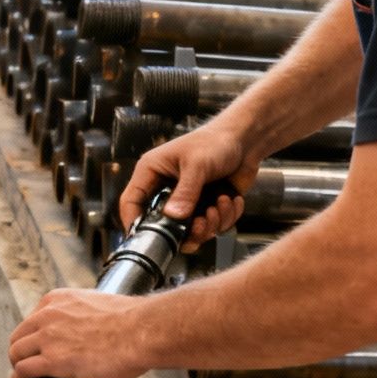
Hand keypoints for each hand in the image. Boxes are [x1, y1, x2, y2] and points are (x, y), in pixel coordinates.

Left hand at [7, 289, 152, 377]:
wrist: (142, 332)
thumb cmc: (132, 323)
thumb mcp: (101, 309)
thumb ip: (91, 321)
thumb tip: (100, 343)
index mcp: (59, 300)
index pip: (32, 319)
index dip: (33, 338)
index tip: (37, 348)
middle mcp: (48, 315)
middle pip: (19, 336)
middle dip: (21, 352)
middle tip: (28, 365)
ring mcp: (48, 337)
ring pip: (16, 353)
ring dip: (18, 366)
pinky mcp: (52, 360)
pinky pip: (23, 370)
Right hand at [118, 120, 258, 252]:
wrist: (245, 139)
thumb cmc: (215, 141)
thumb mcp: (197, 165)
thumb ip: (185, 192)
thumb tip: (174, 217)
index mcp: (152, 172)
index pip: (131, 201)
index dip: (133, 221)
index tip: (146, 238)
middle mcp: (166, 189)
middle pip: (163, 225)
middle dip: (186, 230)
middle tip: (200, 224)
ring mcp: (187, 200)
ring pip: (190, 231)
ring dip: (210, 224)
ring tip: (219, 205)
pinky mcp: (206, 207)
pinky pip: (212, 227)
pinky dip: (225, 218)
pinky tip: (229, 199)